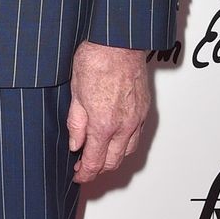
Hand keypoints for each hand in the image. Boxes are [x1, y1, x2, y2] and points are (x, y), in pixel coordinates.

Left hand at [67, 40, 149, 183]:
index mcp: (103, 125)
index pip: (95, 162)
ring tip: (97, 154)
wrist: (117, 42)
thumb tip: (75, 145)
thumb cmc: (95, 61)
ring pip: (127, 152)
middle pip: (113, 162)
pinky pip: (136, 136)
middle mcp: (124, 126)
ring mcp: (137, 118)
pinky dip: (124, 144)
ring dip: (112, 158)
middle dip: (98, 169)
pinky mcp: (144, 109)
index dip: (85, 173)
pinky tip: (113, 138)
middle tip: (83, 167)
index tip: (78, 175)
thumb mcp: (75, 94)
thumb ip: (76, 124)